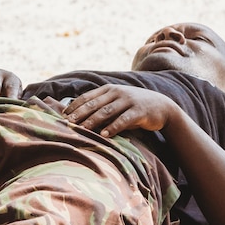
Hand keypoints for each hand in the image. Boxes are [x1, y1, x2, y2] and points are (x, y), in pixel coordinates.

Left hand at [62, 84, 177, 137]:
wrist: (162, 106)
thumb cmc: (132, 106)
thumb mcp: (116, 101)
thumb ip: (100, 106)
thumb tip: (76, 116)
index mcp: (108, 89)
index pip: (87, 97)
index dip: (74, 106)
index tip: (62, 116)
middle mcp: (117, 93)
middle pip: (94, 104)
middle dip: (79, 114)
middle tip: (67, 124)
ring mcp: (128, 101)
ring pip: (106, 111)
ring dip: (93, 121)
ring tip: (81, 129)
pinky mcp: (139, 111)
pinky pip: (123, 120)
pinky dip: (113, 127)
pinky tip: (104, 135)